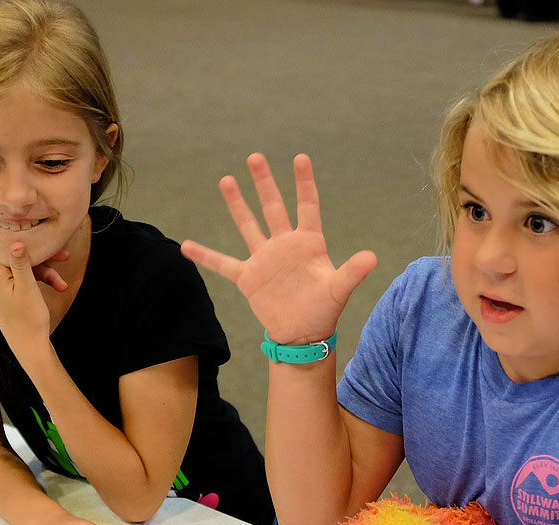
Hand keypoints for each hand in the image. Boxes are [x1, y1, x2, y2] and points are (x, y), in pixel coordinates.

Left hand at [0, 242, 65, 363]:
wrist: (29, 348)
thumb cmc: (30, 319)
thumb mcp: (28, 287)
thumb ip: (21, 263)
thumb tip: (15, 241)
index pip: (20, 258)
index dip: (42, 257)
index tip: (62, 256)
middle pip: (22, 267)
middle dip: (45, 270)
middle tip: (65, 273)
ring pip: (22, 277)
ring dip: (43, 280)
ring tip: (62, 288)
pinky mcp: (2, 302)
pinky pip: (18, 287)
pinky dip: (34, 288)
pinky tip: (49, 289)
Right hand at [181, 153, 376, 344]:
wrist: (303, 334)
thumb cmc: (324, 310)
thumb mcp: (339, 289)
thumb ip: (353, 271)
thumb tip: (373, 257)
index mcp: (309, 243)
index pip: (307, 206)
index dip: (304, 183)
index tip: (300, 158)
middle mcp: (284, 245)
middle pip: (273, 207)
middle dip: (264, 182)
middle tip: (255, 156)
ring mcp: (264, 259)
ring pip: (248, 225)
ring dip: (237, 204)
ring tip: (226, 180)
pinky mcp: (248, 278)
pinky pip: (223, 263)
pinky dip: (205, 255)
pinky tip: (186, 245)